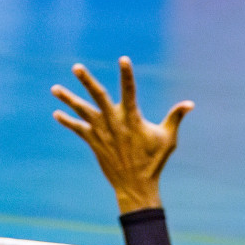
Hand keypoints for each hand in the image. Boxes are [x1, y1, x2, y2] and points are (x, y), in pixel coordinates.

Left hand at [52, 58, 192, 213]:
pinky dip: (67, 121)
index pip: (130, 91)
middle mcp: (114, 123)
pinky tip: (57, 113)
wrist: (136, 184)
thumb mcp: (168, 138)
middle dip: (86, 81)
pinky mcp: (94, 143)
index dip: (127, 75)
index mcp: (133, 119)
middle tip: (76, 67)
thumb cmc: (155, 161)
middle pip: (98, 96)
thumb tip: (190, 103)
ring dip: (68, 99)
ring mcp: (102, 133)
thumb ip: (175, 118)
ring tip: (54, 88)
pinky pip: (77, 129)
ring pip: (82, 111)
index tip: (123, 59)